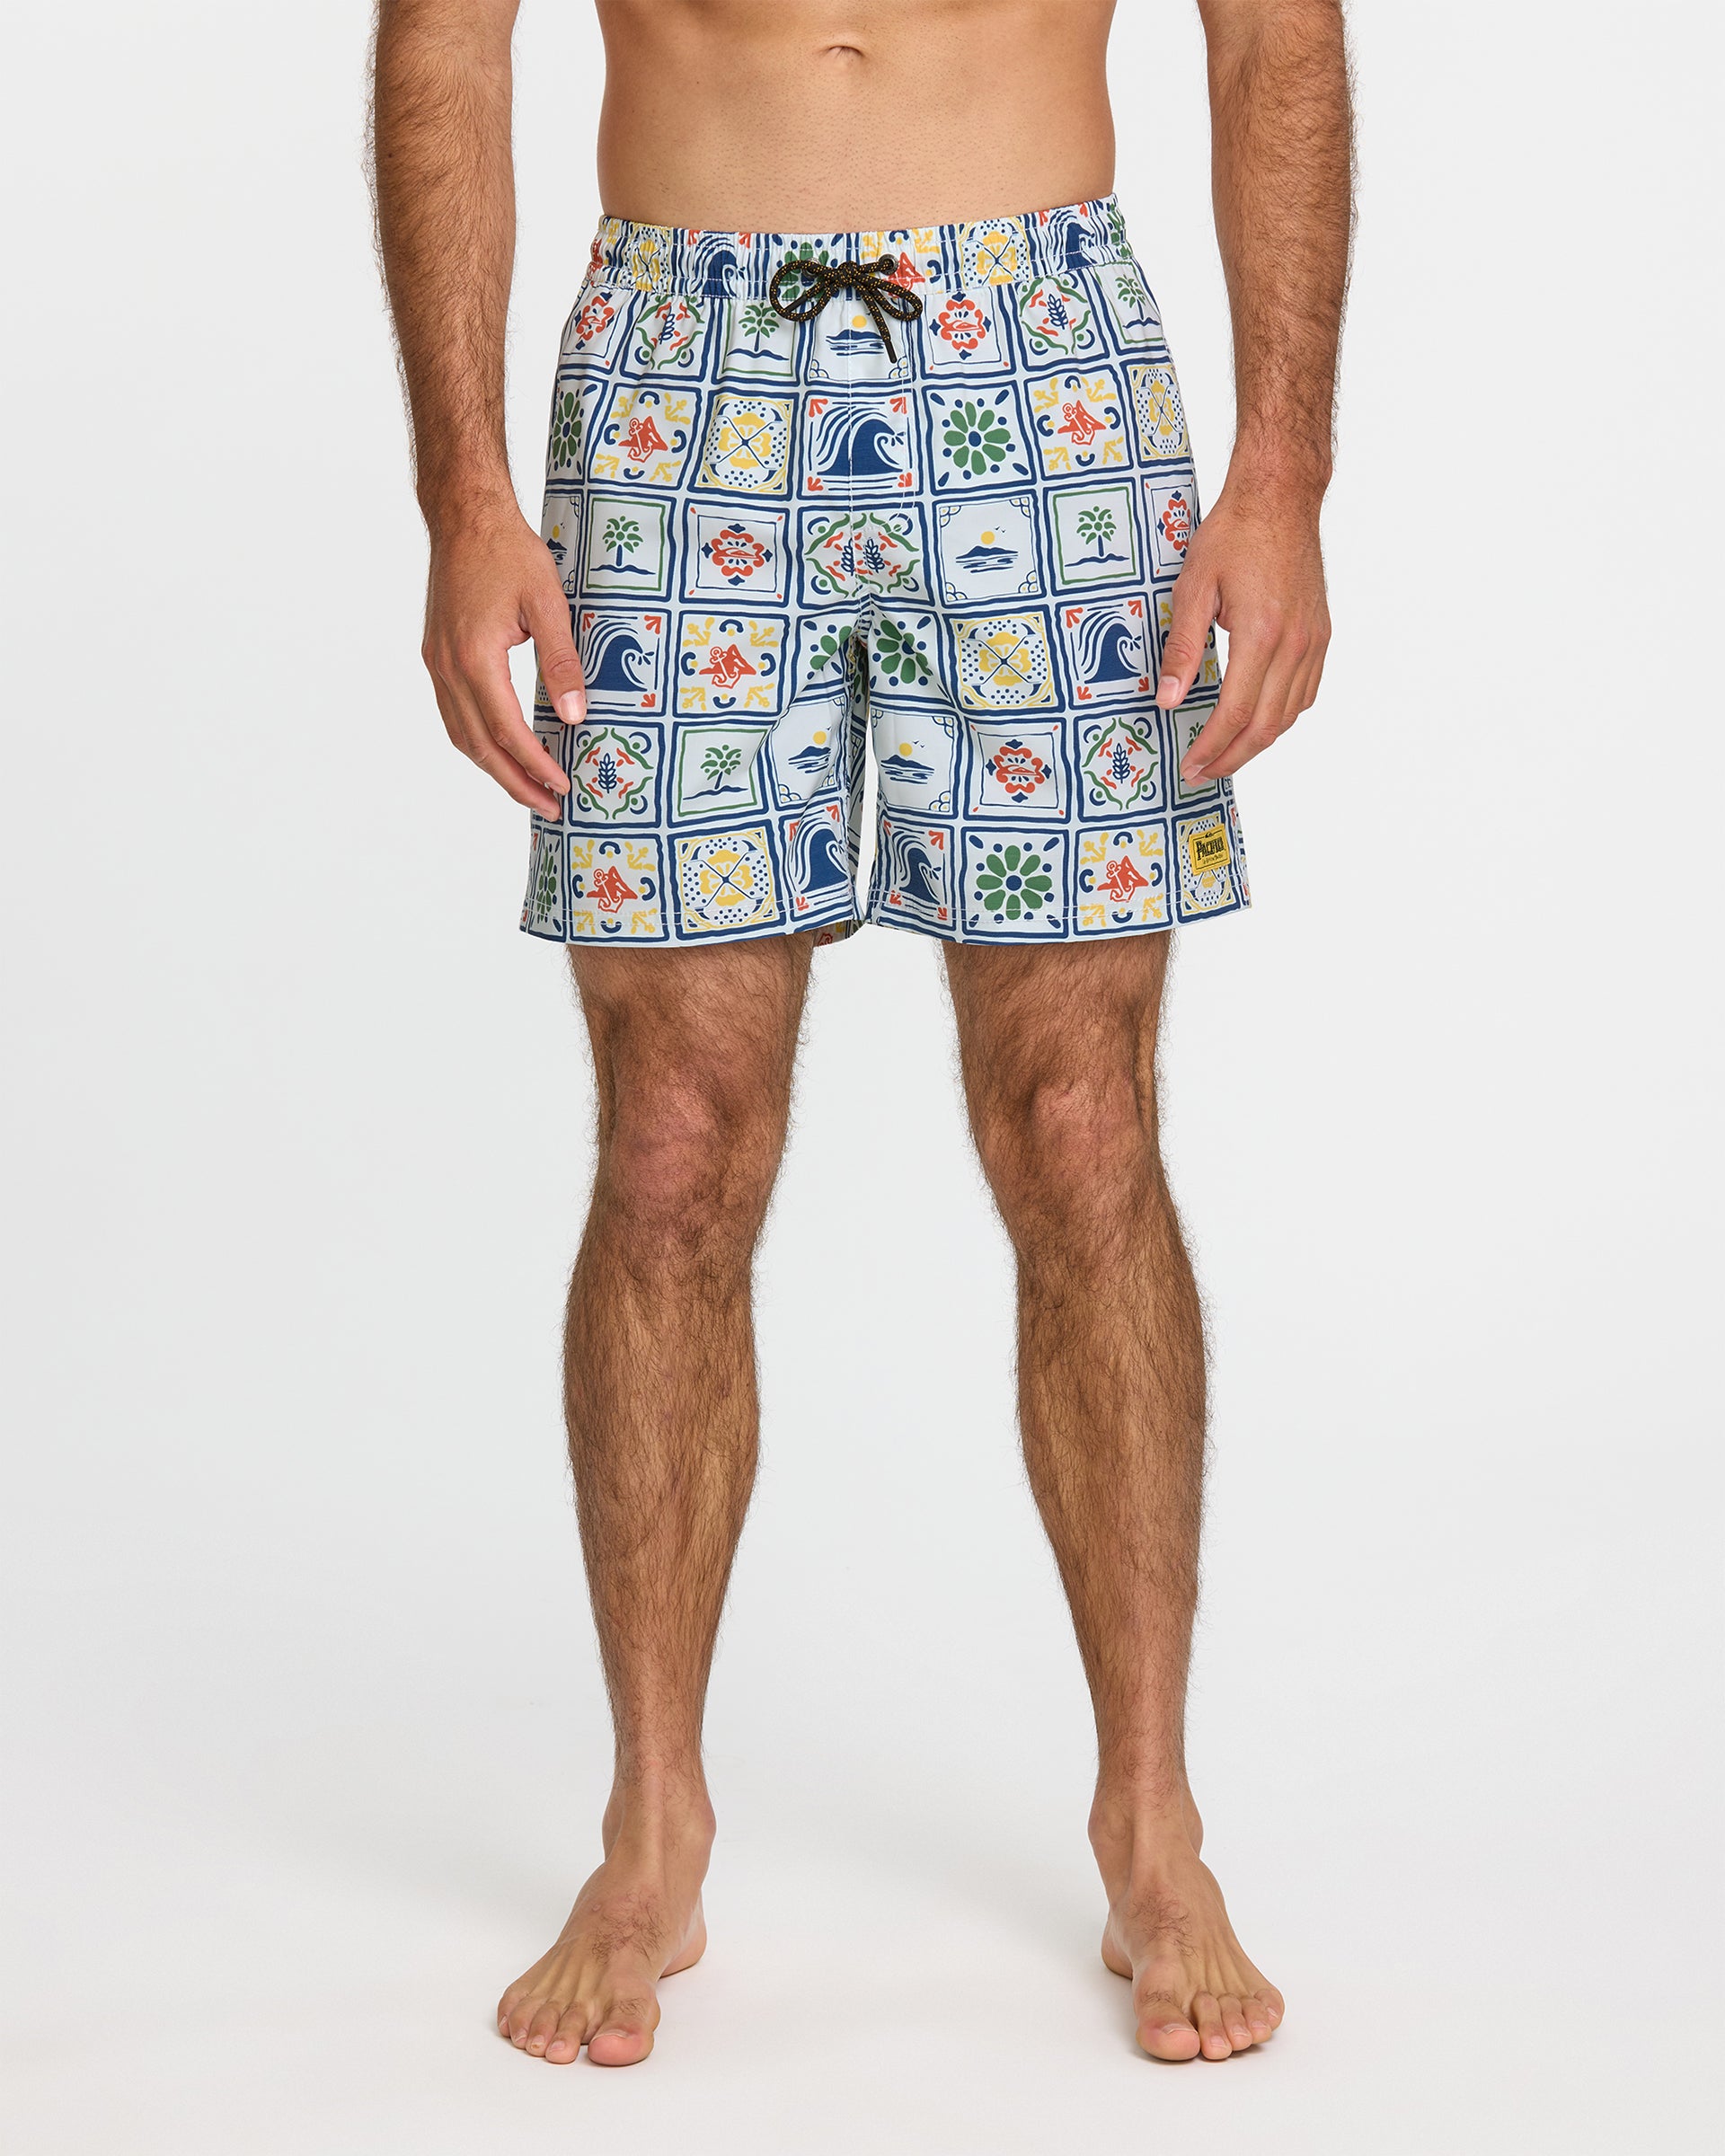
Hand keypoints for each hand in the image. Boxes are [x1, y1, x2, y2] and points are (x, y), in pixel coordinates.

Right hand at [421, 504, 582, 815]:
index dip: (536, 765)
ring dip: (494, 768)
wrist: (464, 516)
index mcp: (474, 657)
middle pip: (479, 746)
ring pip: (461, 735)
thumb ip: (562, 662)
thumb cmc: (508, 551)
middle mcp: (447, 667)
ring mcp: (436, 663)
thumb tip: (576, 716)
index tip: (563, 787)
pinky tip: (501, 750)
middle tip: (549, 807)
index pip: (507, 730)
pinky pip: (454, 714)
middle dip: (516, 782)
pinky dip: (477, 741)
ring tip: (528, 789)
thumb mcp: (549, 602)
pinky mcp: (436, 655)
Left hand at [1155, 479, 1330, 783]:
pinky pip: (1305, 694)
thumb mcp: (1192, 587)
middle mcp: (1295, 644)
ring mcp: (1314, 641)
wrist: (1280, 499)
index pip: (1234, 713)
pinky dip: (1281, 717)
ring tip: (1224, 755)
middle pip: (1265, 727)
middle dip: (1231, 758)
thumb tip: (1169, 700)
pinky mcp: (1321, 635)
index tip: (1189, 765)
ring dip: (1256, 744)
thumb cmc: (1233, 535)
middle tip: (1202, 773)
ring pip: (1289, 716)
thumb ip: (1181, 648)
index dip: (1210, 748)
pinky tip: (1257, 722)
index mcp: (1262, 634)